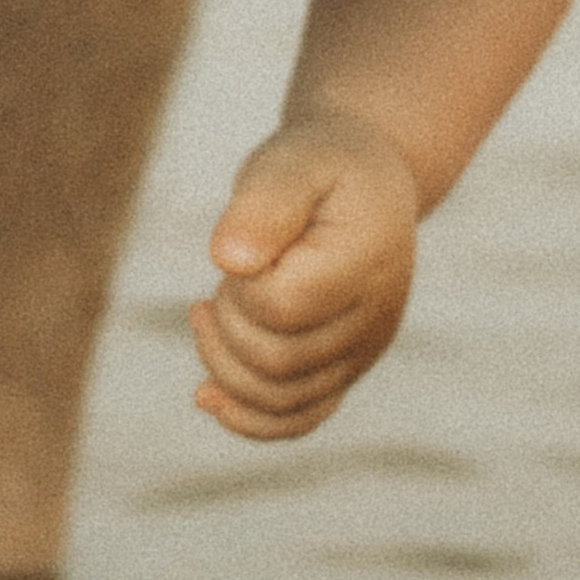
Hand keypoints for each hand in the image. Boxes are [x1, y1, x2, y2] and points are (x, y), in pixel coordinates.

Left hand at [191, 109, 420, 440]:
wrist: (365, 177)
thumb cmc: (319, 163)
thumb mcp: (291, 160)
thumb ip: (263, 204)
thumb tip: (228, 261)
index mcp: (366, 261)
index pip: (281, 308)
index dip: (239, 286)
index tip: (236, 246)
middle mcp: (375, 319)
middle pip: (276, 362)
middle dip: (226, 322)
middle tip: (222, 276)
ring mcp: (362, 352)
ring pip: (280, 399)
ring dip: (224, 365)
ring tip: (205, 312)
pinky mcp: (344, 370)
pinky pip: (299, 419)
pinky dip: (250, 418)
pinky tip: (207, 397)